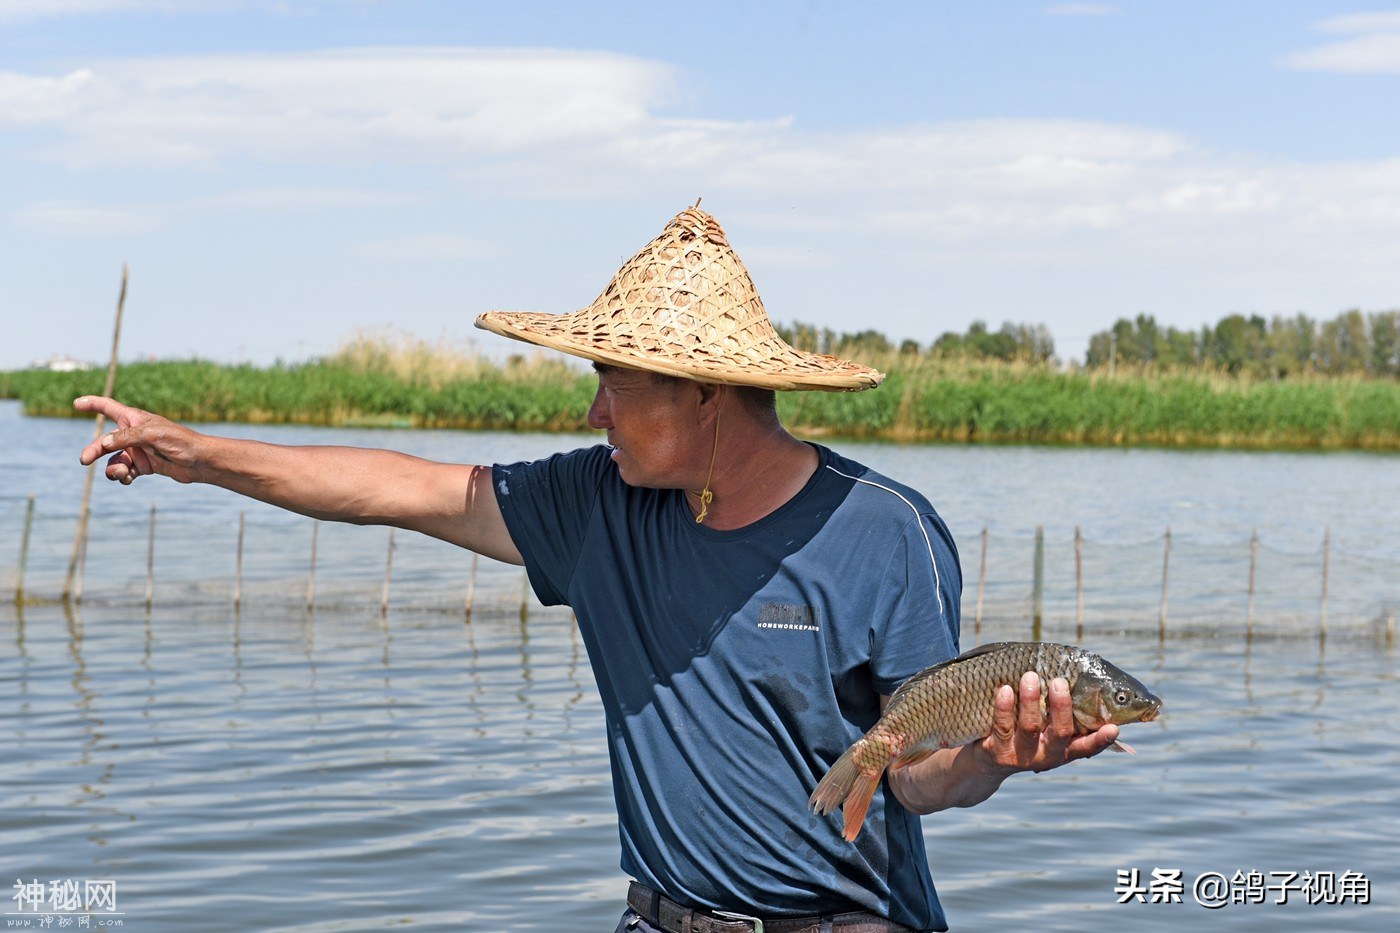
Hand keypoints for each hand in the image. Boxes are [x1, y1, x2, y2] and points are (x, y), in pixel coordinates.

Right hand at [74, 396, 201, 484]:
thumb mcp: (151, 435)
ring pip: (114, 460)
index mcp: (135, 419)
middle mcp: (134, 434)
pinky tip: (129, 479)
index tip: (76, 403)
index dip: (92, 404)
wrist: (199, 461)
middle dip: (94, 450)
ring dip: (113, 468)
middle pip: (106, 441)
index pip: (108, 407)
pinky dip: (124, 476)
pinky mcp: (145, 465)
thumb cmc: (180, 441)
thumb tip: (104, 442)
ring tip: (122, 473)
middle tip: (84, 460)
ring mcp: (139, 450)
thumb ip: (126, 438)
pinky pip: (125, 471)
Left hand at [981, 672, 1118, 773]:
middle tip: (1059, 682)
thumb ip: (1060, 713)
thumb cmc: (1023, 733)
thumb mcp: (1044, 728)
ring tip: (1030, 676)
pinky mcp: (997, 751)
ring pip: (1029, 727)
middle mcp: (1045, 755)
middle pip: (1060, 733)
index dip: (1100, 740)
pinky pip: (1002, 726)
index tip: (1114, 728)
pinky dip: (1004, 706)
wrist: (988, 761)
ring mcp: (1021, 755)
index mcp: (1062, 750)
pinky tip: (1006, 689)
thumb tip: (1076, 678)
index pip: (1086, 747)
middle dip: (1061, 707)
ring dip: (1031, 700)